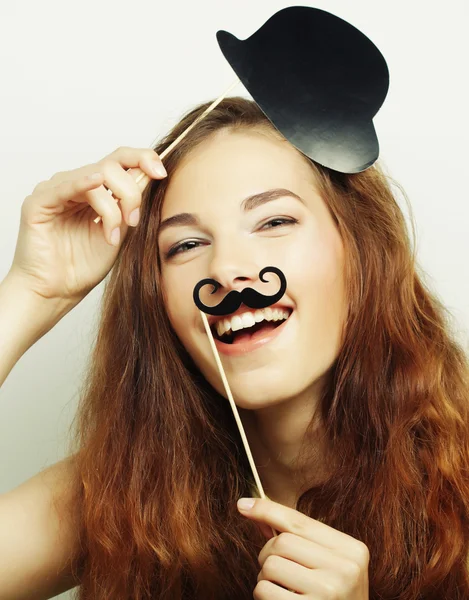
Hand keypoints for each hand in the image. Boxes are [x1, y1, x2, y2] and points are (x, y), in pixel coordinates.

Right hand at [9, 146, 166, 305]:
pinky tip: (95, 183)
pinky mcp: (39, 202)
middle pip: (112, 166)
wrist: (58, 291)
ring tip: (113, 235)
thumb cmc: (84, 265)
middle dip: (131, 193)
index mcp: (96, 189)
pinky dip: (83, 183)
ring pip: (95, 175)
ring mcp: (56, 190)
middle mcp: (76, 184)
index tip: (162, 173)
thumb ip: (131, 203)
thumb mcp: (120, 230)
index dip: (143, 159)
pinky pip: (64, 185)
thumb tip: (151, 175)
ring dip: (112, 208)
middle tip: (133, 222)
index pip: (121, 160)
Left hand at [237, 497, 369, 598]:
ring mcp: (329, 592)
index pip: (299, 522)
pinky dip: (263, 595)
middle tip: (278, 571)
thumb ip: (296, 537)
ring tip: (281, 589)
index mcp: (352, 549)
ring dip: (265, 578)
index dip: (267, 510)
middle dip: (268, 554)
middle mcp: (346, 568)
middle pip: (281, 542)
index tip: (242, 505)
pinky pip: (265, 590)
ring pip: (270, 566)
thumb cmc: (331, 597)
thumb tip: (252, 508)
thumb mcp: (326, 564)